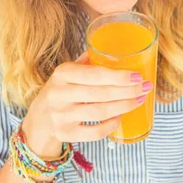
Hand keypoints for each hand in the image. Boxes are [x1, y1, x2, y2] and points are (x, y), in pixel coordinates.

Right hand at [22, 52, 152, 157]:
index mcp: (62, 73)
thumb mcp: (67, 72)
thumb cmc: (59, 90)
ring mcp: (61, 115)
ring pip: (99, 112)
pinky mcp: (65, 133)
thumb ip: (87, 62)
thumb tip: (113, 49)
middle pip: (100, 93)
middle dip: (128, 91)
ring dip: (123, 106)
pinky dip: (110, 125)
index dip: (119, 76)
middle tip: (146, 87)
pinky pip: (94, 132)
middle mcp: (59, 94)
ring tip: (139, 100)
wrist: (37, 120)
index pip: (95, 74)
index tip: (138, 76)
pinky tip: (120, 117)